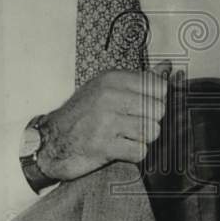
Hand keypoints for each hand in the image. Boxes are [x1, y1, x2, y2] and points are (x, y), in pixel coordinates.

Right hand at [37, 61, 170, 181]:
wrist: (50, 141)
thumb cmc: (82, 114)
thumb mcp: (107, 88)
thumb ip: (141, 79)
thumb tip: (168, 66)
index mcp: (112, 79)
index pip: (160, 87)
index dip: (157, 100)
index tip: (143, 107)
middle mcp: (109, 97)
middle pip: (158, 110)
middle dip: (150, 121)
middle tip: (131, 124)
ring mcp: (106, 121)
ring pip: (152, 131)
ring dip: (142, 138)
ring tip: (124, 136)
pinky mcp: (103, 146)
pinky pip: (140, 151)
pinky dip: (133, 154)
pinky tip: (118, 148)